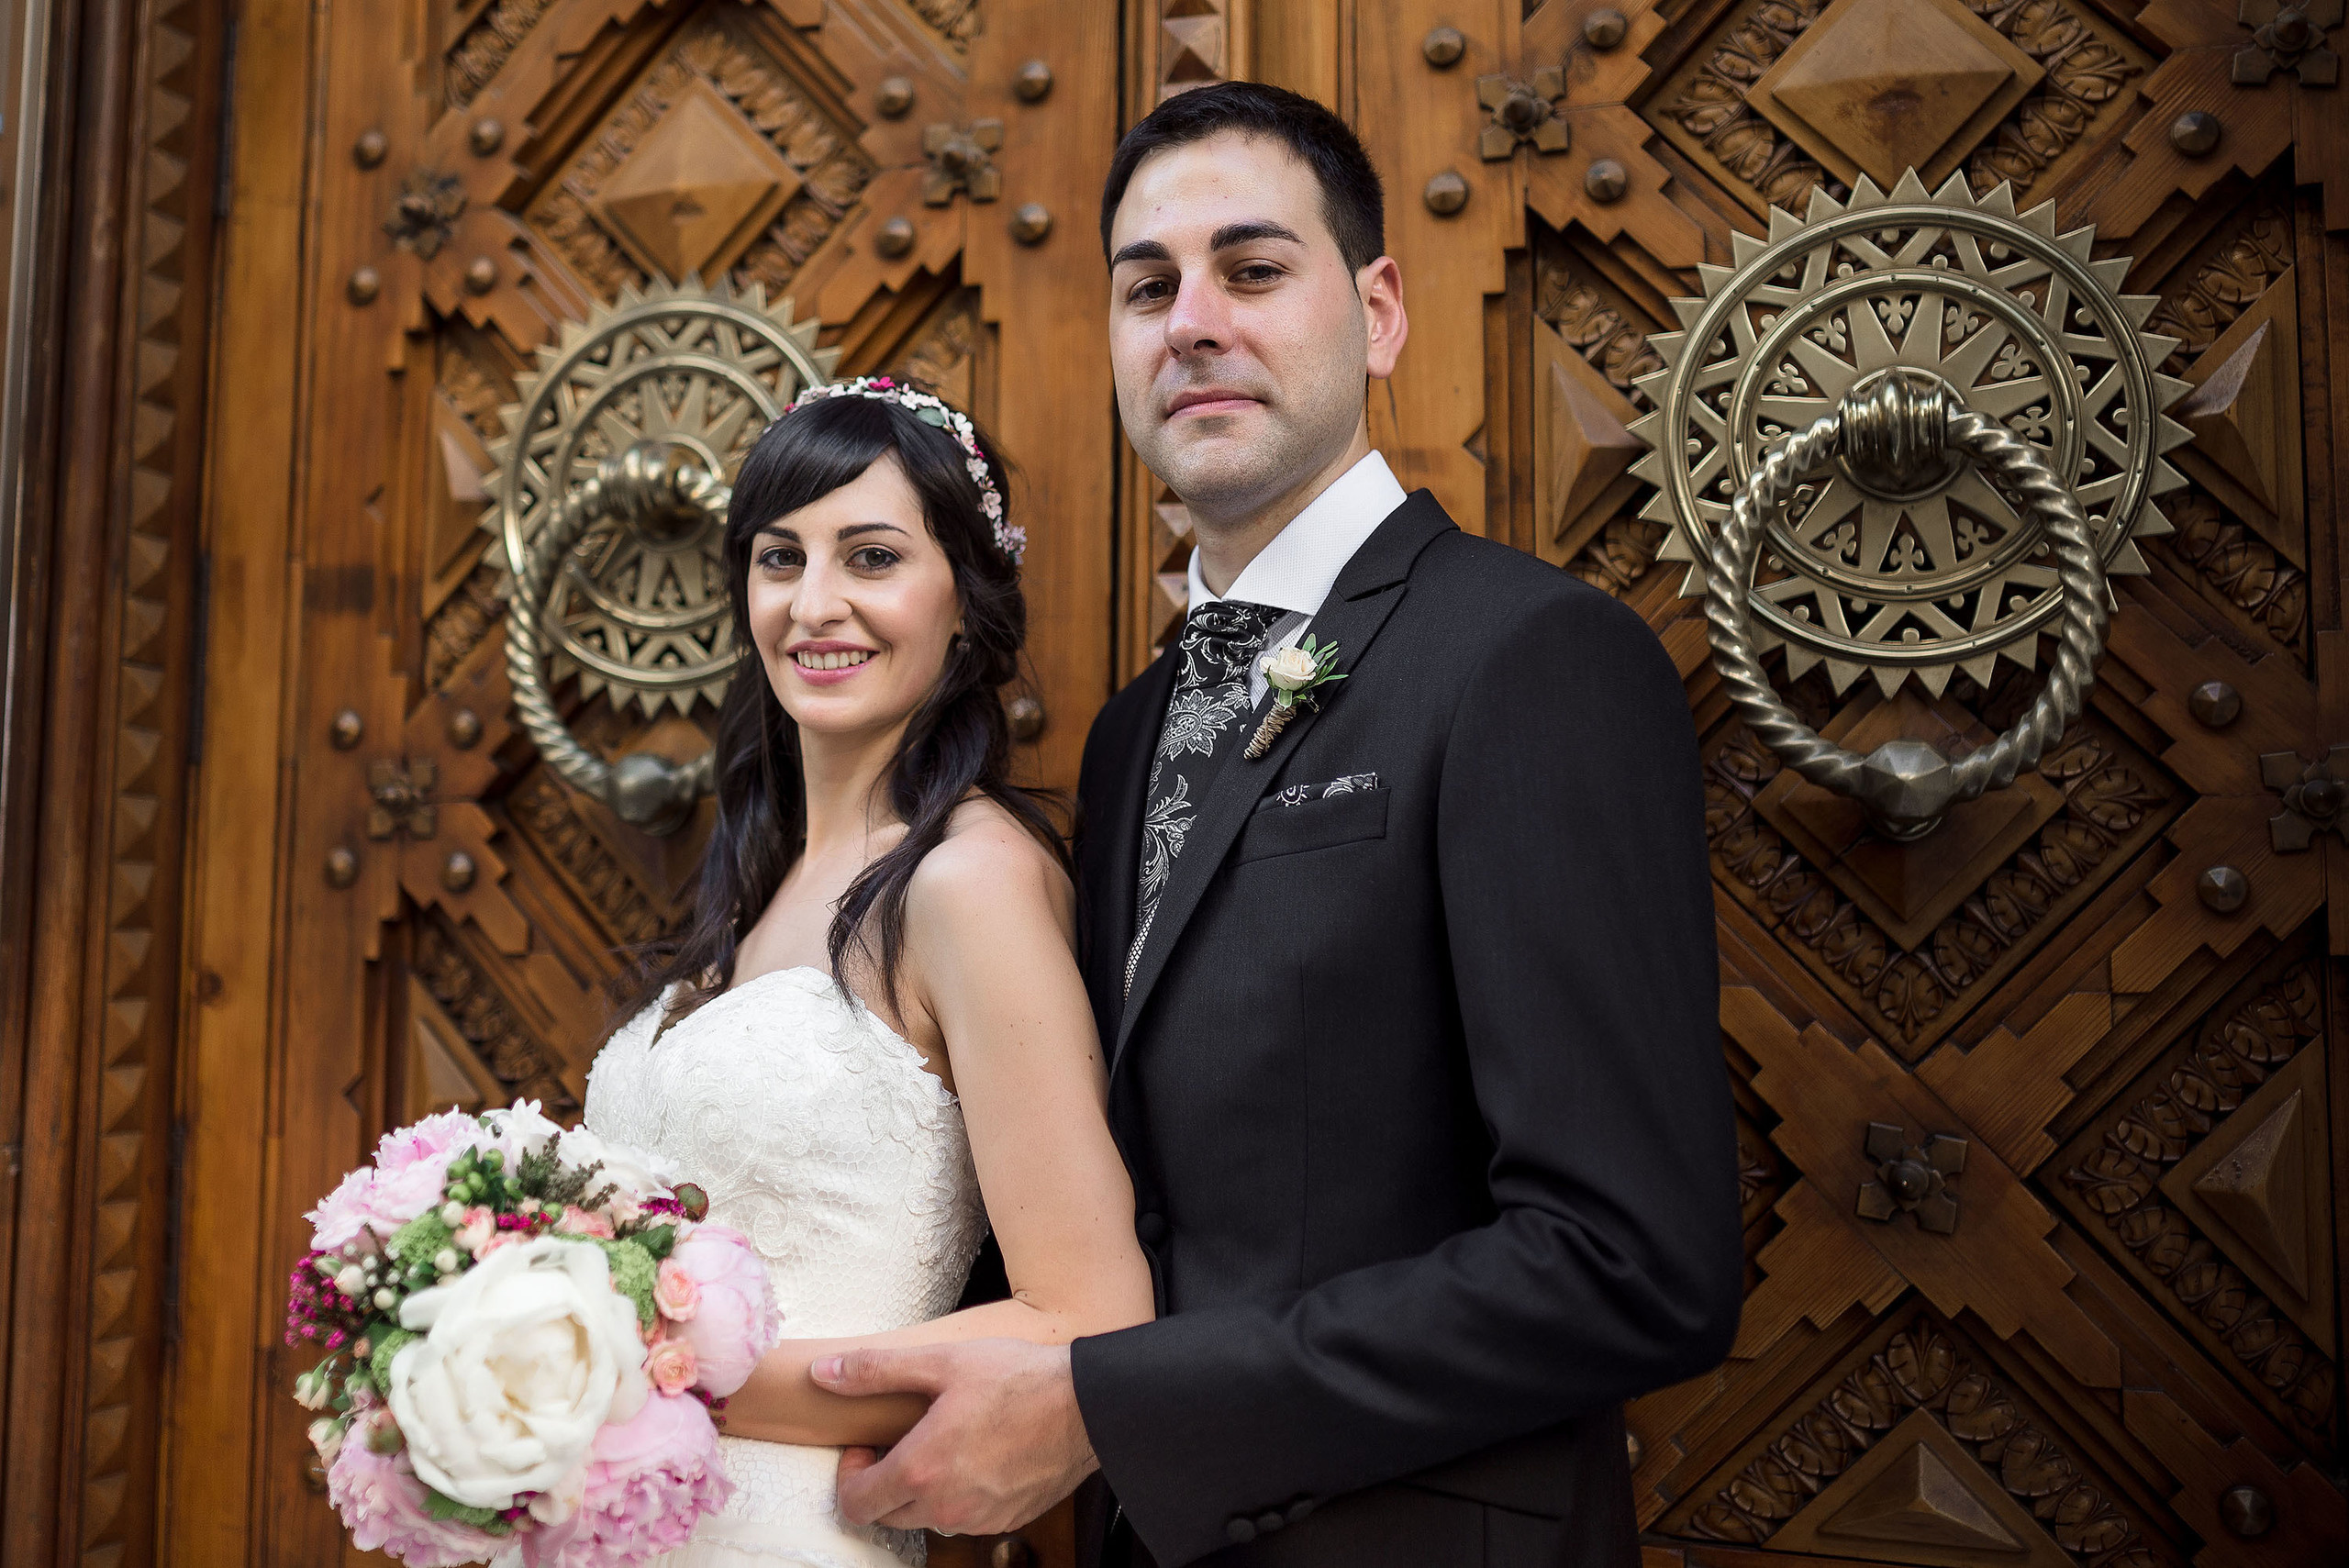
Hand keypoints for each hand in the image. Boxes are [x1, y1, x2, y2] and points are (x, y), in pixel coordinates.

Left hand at [817, 1339, 1098, 1535]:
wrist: (1087, 1406)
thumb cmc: (1018, 1378)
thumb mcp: (942, 1361)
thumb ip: (876, 1371)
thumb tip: (824, 1372)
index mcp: (921, 1469)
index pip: (856, 1505)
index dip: (849, 1476)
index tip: (866, 1445)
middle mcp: (946, 1506)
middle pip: (886, 1516)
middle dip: (881, 1483)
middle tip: (899, 1443)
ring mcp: (978, 1518)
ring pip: (925, 1518)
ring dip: (920, 1491)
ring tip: (941, 1445)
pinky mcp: (1006, 1520)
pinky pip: (964, 1518)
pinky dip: (957, 1495)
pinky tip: (975, 1456)